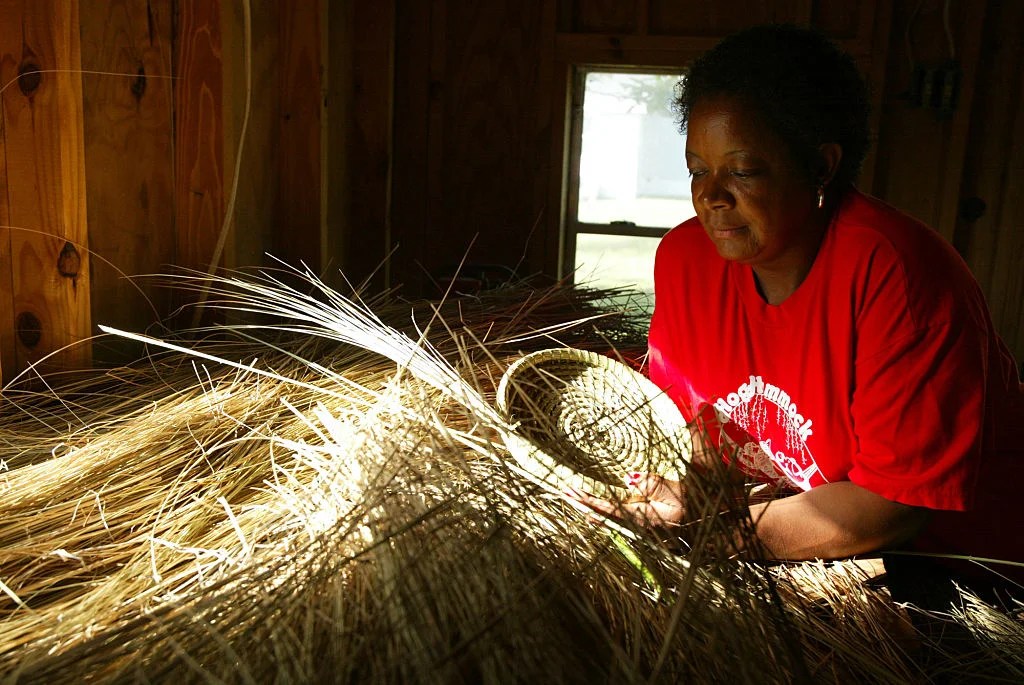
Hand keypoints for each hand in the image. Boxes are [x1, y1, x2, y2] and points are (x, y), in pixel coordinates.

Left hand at [567, 473, 685, 528]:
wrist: (712, 520)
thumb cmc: (696, 502)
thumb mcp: (679, 490)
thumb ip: (655, 484)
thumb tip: (629, 477)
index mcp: (647, 518)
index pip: (613, 510)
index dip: (592, 502)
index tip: (574, 493)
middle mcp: (640, 525)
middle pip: (605, 515)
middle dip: (584, 504)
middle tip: (563, 492)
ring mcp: (640, 526)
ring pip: (609, 518)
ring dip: (589, 507)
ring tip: (571, 497)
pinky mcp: (643, 523)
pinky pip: (616, 518)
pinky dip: (601, 512)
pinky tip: (590, 511)